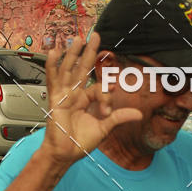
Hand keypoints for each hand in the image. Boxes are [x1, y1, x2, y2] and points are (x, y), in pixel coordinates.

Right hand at [41, 32, 141, 167]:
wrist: (64, 154)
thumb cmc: (79, 143)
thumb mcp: (104, 129)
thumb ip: (119, 118)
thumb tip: (138, 114)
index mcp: (85, 100)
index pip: (98, 88)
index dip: (106, 96)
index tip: (106, 111)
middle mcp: (74, 95)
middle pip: (82, 69)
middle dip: (89, 53)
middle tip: (94, 36)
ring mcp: (64, 96)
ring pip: (69, 70)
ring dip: (73, 54)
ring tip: (78, 39)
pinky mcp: (55, 100)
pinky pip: (53, 80)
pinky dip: (52, 66)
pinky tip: (55, 53)